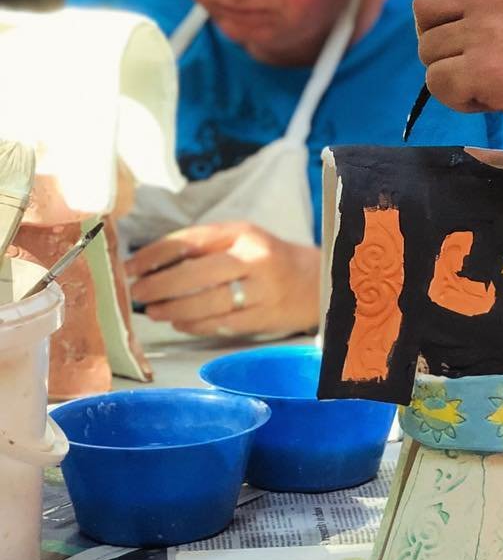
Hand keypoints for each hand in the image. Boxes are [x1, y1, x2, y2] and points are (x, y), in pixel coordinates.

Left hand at [127, 222, 320, 337]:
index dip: (154, 255)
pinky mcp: (264, 316)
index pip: (190, 241)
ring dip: (173, 309)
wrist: (316, 281)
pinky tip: (181, 322)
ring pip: (207, 303)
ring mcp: (261, 290)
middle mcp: (254, 258)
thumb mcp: (243, 241)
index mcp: (244, 234)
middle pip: (196, 273)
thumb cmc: (270, 260)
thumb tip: (150, 264)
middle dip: (159, 285)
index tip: (130, 267)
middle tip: (138, 294)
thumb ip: (204, 249)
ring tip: (154, 312)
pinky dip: (195, 325)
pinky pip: (221, 324)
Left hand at [413, 0, 502, 148]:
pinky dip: (458, 99)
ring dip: (450, 71)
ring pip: (429, 49)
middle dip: (435, 31)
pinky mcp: (491, 72)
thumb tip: (471, 16)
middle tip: (463, 54)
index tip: (463, 8)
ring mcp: (493, 30)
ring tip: (489, 83)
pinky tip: (491, 101)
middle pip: (426, 0)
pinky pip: (438, 84)